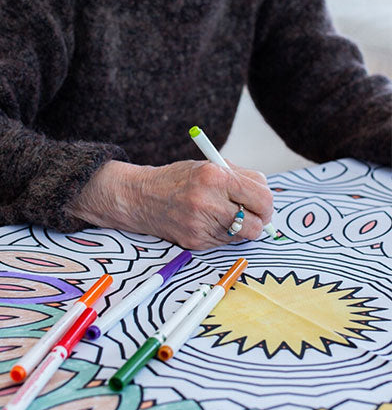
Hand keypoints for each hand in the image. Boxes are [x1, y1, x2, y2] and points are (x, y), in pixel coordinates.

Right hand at [70, 159, 274, 249]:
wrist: (140, 197)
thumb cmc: (178, 179)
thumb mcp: (209, 167)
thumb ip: (241, 178)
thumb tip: (268, 197)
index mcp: (215, 176)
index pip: (262, 197)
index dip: (267, 204)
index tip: (263, 204)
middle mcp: (208, 200)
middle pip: (256, 223)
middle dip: (259, 221)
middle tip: (252, 215)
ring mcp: (200, 223)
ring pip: (242, 236)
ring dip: (240, 228)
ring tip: (224, 216)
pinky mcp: (195, 240)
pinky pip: (225, 243)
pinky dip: (222, 234)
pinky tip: (207, 222)